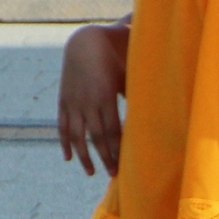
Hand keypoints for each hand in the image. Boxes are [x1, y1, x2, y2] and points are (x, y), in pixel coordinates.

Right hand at [59, 26, 126, 176]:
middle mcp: (87, 102)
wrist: (86, 43)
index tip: (127, 164)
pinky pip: (63, 126)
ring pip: (77, 135)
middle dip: (105, 157)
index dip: (119, 148)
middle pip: (96, 137)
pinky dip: (65, 143)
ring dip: (84, 155)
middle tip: (114, 175)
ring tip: (91, 173)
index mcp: (105, 96)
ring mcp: (73, 102)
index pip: (113, 130)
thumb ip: (138, 96)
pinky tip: (68, 158)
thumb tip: (156, 116)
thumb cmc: (117, 59)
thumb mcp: (129, 75)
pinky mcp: (64, 101)